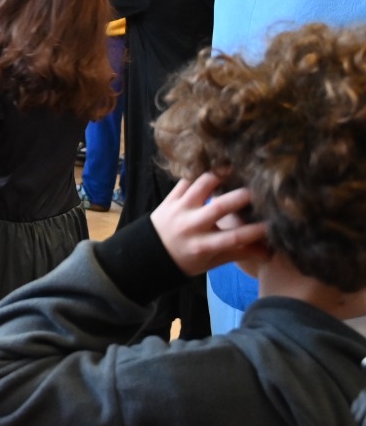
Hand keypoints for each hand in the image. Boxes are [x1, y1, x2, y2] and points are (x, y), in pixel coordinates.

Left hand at [149, 172, 269, 275]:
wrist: (149, 252)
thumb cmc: (187, 259)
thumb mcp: (213, 261)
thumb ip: (240, 253)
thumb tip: (272, 251)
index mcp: (202, 246)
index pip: (233, 238)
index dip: (255, 231)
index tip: (275, 223)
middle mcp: (190, 226)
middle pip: (219, 207)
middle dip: (242, 197)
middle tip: (262, 188)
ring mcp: (179, 209)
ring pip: (201, 186)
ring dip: (221, 175)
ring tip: (239, 168)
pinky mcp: (170, 198)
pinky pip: (185, 179)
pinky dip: (200, 171)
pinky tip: (216, 164)